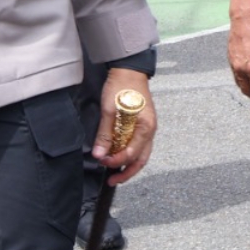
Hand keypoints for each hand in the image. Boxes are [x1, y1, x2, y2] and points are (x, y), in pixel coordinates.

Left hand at [92, 69, 155, 185]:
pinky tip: (119, 155)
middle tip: (112, 180)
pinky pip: (139, 144)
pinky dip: (130, 153)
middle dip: (127, 172)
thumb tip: (99, 153)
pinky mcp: (143, 123)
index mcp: (145, 127)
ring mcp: (148, 127)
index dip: (116, 161)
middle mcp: (150, 130)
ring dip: (128, 164)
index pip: (132, 154)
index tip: (102, 161)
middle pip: (141, 159)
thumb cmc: (122, 86)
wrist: (129, 69)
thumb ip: (105, 134)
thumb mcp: (109, 110)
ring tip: (115, 172)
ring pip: (141, 153)